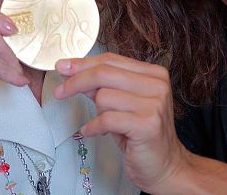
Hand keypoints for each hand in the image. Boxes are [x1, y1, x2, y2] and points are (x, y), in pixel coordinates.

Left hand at [54, 53, 190, 192]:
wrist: (165, 165)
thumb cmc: (141, 134)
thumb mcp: (122, 104)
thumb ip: (103, 86)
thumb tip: (73, 72)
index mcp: (154, 74)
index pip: (111, 60)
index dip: (83, 63)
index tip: (63, 67)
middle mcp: (157, 85)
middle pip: (104, 73)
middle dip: (76, 81)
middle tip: (60, 91)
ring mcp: (154, 104)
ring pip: (104, 96)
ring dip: (96, 112)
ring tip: (103, 124)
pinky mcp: (147, 125)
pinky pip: (106, 119)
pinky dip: (94, 127)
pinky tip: (91, 132)